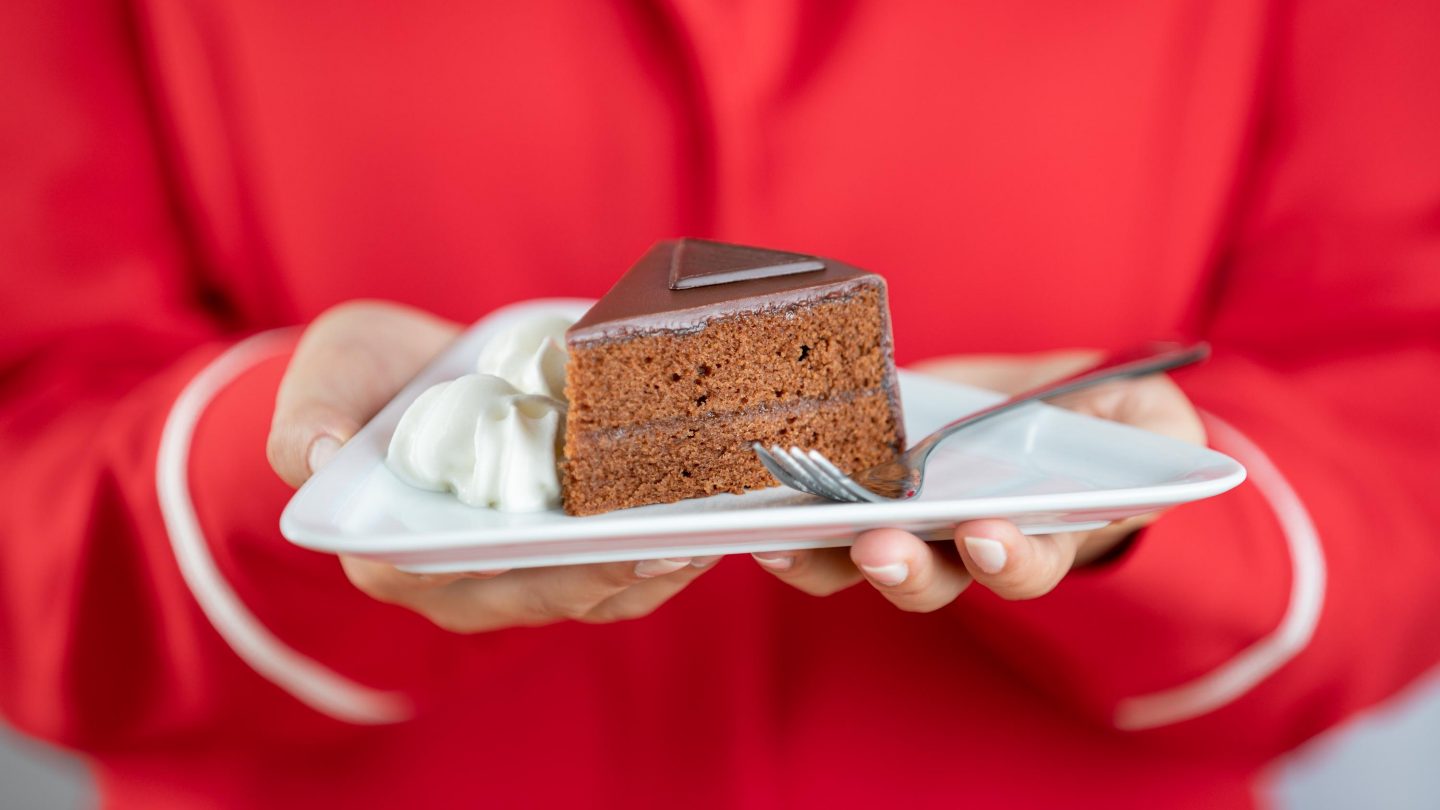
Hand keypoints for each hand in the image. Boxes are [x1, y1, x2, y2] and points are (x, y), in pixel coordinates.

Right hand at [267, 301, 718, 632]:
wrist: (406, 371)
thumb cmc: (358, 377)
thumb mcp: (323, 376)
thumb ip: (307, 417)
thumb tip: (314, 454)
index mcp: (393, 554)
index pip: (462, 581)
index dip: (531, 574)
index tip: (590, 557)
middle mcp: (461, 576)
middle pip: (545, 593)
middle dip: (614, 576)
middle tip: (679, 547)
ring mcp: (518, 564)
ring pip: (593, 589)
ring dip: (655, 570)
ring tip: (712, 536)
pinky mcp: (562, 544)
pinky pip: (619, 561)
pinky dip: (664, 546)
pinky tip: (709, 517)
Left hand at [751, 350, 1204, 608]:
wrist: (1045, 404)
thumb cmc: (1103, 422)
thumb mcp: (1148, 416)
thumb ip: (1160, 434)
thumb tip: (1157, 443)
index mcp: (1037, 536)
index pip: (1021, 566)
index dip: (1008, 558)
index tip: (989, 533)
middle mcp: (962, 546)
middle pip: (928, 579)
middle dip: (903, 569)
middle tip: (879, 544)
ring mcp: (905, 521)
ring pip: (856, 560)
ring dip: (821, 554)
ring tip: (784, 535)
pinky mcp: (857, 482)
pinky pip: (813, 519)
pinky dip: (785, 518)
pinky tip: (755, 504)